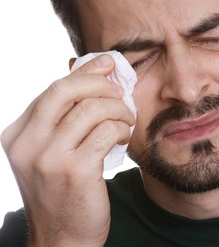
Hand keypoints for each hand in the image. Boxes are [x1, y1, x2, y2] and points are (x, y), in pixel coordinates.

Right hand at [1, 55, 133, 245]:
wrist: (62, 238)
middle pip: (66, 91)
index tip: (107, 64)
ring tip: (126, 118)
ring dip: (117, 109)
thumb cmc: (62, 192)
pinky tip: (123, 135)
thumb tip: (92, 79)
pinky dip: (121, 128)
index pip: (52, 90)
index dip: (83, 73)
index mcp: (18, 135)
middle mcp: (27, 143)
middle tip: (120, 90)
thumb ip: (63, 121)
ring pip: (91, 110)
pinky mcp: (75, 171)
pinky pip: (106, 132)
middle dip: (100, 83)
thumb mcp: (51, 154)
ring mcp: (49, 157)